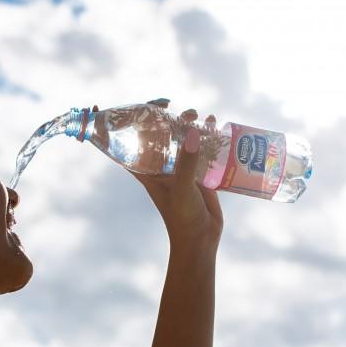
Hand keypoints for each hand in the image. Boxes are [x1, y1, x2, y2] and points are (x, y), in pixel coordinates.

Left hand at [128, 101, 224, 245]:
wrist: (201, 239)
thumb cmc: (182, 216)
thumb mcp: (182, 188)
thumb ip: (187, 161)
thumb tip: (192, 130)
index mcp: (148, 170)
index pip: (130, 143)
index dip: (129, 124)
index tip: (139, 107)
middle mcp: (162, 167)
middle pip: (160, 136)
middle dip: (168, 119)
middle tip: (181, 110)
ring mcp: (182, 169)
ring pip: (183, 140)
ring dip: (190, 125)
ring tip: (200, 115)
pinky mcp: (200, 173)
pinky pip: (202, 149)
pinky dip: (208, 136)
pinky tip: (216, 124)